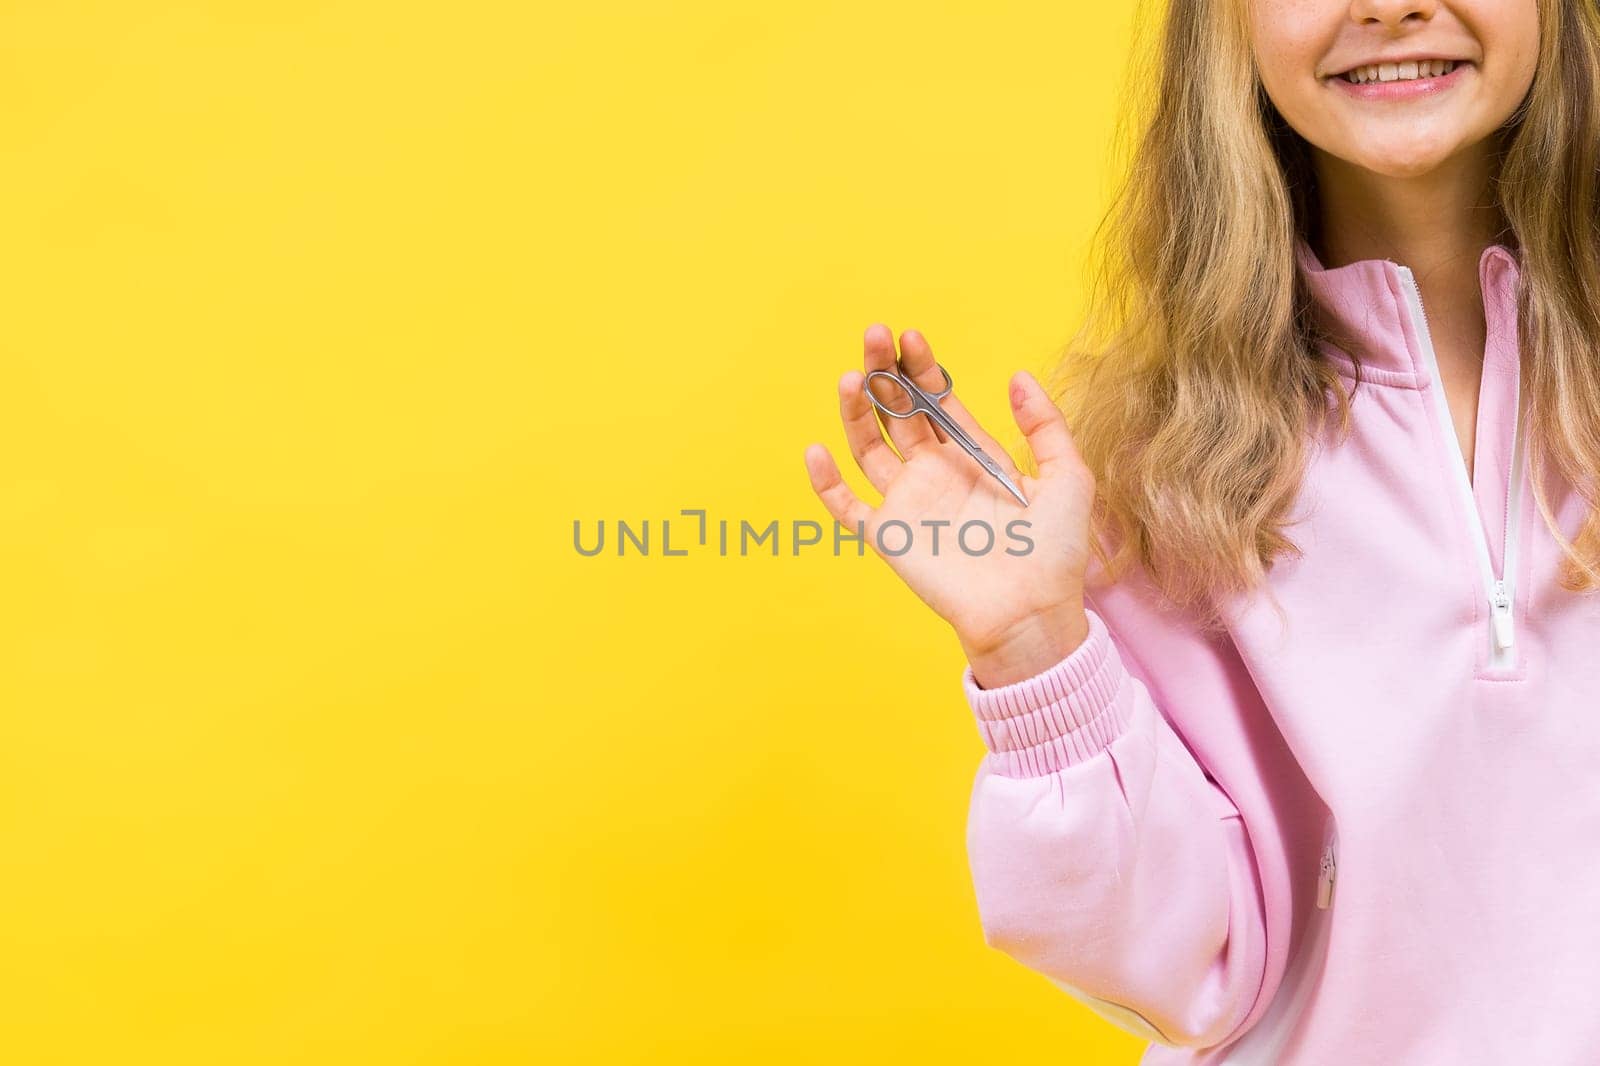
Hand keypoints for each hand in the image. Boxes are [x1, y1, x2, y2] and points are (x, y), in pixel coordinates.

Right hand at [803, 324, 1095, 687]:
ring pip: (869, 446)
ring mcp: (910, 503)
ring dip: (857, 410)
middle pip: (899, 412)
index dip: (922, 368)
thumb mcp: (1067, 477)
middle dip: (885, 373)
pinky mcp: (890, 536)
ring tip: (852, 375)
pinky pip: (847, 506)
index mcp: (974, 456)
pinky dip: (826, 482)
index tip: (911, 336)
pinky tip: (817, 449)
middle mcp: (936, 473)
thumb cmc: (1055, 552)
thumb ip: (1045, 425)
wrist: (1031, 613)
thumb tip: (1017, 376)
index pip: (937, 401)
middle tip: (875, 336)